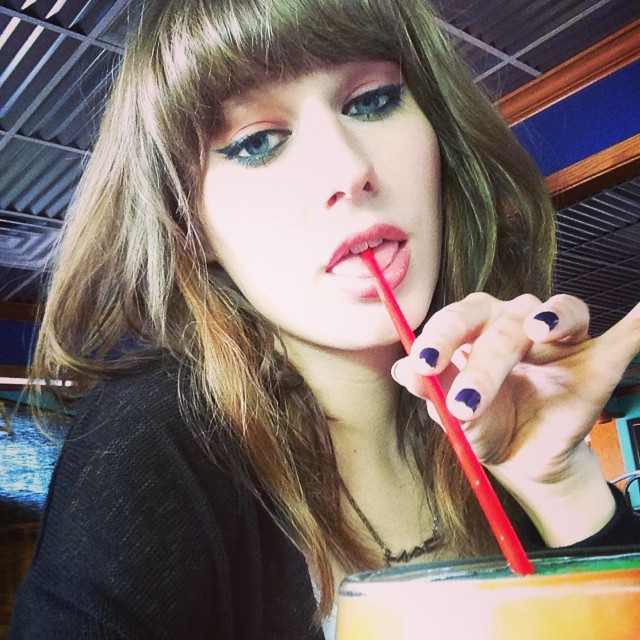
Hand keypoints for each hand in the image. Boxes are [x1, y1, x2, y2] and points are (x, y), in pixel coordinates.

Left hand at [391, 292, 639, 544]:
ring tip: (537, 331)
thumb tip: (404, 370)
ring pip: (557, 313)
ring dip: (551, 319)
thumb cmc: (483, 425)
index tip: (422, 365)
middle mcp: (515, 319)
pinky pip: (623, 337)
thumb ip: (432, 391)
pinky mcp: (597, 358)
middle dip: (483, 365)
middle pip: (502, 322)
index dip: (438, 338)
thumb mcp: (453, 417)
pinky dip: (636, 325)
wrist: (522, 457)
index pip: (456, 318)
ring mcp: (559, 336)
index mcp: (475, 326)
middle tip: (465, 403)